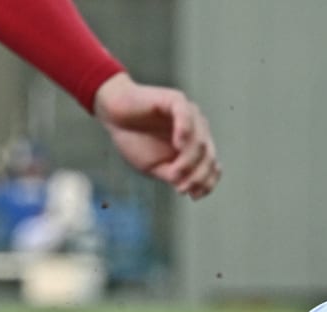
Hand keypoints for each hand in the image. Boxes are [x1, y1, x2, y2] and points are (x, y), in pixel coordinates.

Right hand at [92, 72, 220, 198]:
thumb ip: (174, 176)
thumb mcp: (156, 167)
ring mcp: (189, 115)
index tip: (194, 196)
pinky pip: (186, 116)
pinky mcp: (175, 100)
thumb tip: (189, 187)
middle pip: (210, 157)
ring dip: (189, 161)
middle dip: (198, 177)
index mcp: (196, 147)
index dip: (207, 183)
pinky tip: (177, 145)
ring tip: (174, 171)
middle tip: (181, 187)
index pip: (212, 167)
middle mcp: (197, 131)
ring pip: (200, 141)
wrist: (113, 116)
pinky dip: (185, 132)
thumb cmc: (135, 140)